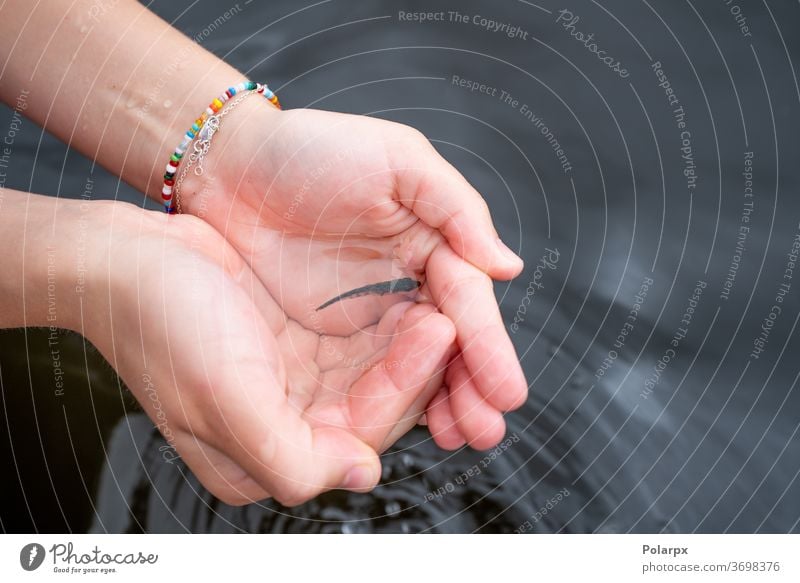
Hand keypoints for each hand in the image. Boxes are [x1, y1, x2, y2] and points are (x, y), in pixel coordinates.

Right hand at [80, 202, 456, 505]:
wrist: (122, 259)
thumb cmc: (160, 323)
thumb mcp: (223, 398)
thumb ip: (292, 457)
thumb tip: (362, 474)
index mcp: (262, 455)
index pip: (358, 437)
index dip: (404, 389)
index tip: (439, 335)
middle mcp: (282, 426)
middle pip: (372, 409)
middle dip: (414, 369)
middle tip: (450, 319)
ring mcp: (290, 384)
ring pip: (371, 376)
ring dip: (406, 347)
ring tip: (439, 308)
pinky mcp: (293, 347)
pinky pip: (356, 347)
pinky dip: (384, 330)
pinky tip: (409, 304)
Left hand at [179, 102, 528, 449]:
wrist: (229, 166)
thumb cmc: (312, 150)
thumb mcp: (396, 160)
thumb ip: (456, 209)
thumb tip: (507, 267)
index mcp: (430, 240)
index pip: (466, 301)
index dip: (487, 347)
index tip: (507, 392)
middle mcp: (406, 282)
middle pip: (449, 343)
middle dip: (471, 388)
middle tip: (486, 432)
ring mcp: (367, 312)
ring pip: (413, 366)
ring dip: (438, 404)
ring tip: (457, 439)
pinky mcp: (327, 335)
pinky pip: (364, 374)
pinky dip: (388, 402)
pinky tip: (407, 427)